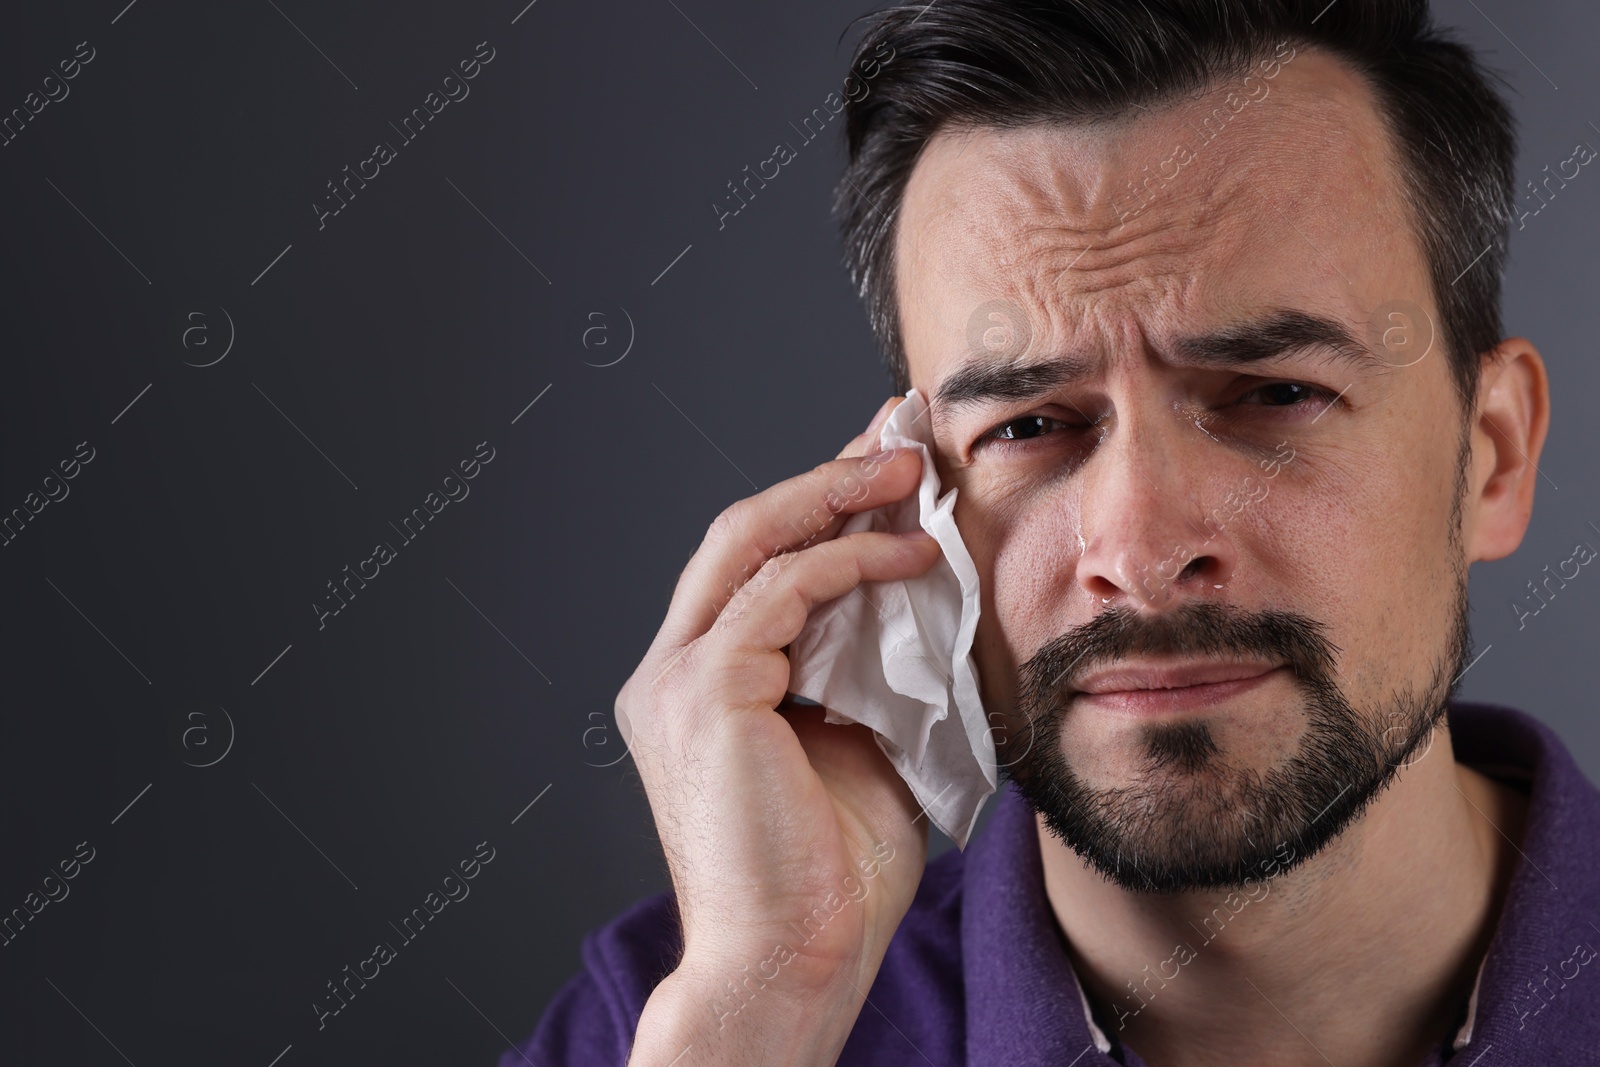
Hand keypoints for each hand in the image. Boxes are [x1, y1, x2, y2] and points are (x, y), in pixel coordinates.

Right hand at [618, 396, 941, 1064]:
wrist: (794, 962)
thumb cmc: (830, 872)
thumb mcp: (863, 740)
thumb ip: (873, 666)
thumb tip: (925, 594)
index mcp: (700, 685)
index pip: (755, 565)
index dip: (821, 504)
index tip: (887, 466)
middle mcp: (671, 671)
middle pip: (742, 532)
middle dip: (827, 474)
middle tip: (902, 434)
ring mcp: (676, 678)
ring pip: (751, 542)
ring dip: (838, 495)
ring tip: (914, 471)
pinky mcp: (703, 691)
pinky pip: (780, 593)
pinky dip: (848, 562)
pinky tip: (909, 557)